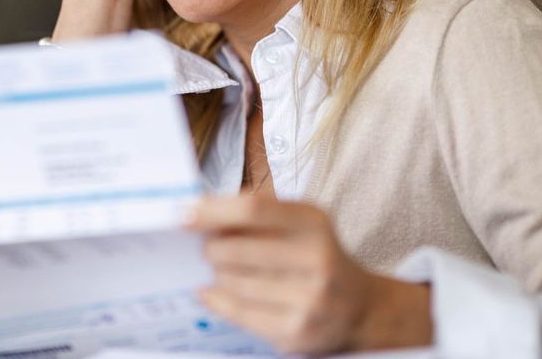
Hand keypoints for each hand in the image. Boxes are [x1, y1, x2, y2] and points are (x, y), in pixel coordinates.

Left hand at [188, 196, 432, 354]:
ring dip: (216, 275)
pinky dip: (217, 299)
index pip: (252, 209)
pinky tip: (211, 291)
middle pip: (235, 249)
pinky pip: (238, 312)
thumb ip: (256, 213)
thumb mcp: (300, 223)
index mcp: (314, 222)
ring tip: (221, 270)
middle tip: (206, 248)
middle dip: (210, 248)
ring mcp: (309, 299)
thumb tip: (197, 211)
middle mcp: (317, 260)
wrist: (360, 308)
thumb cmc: (315, 256)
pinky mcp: (297, 331)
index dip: (211, 211)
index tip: (181, 214)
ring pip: (233, 283)